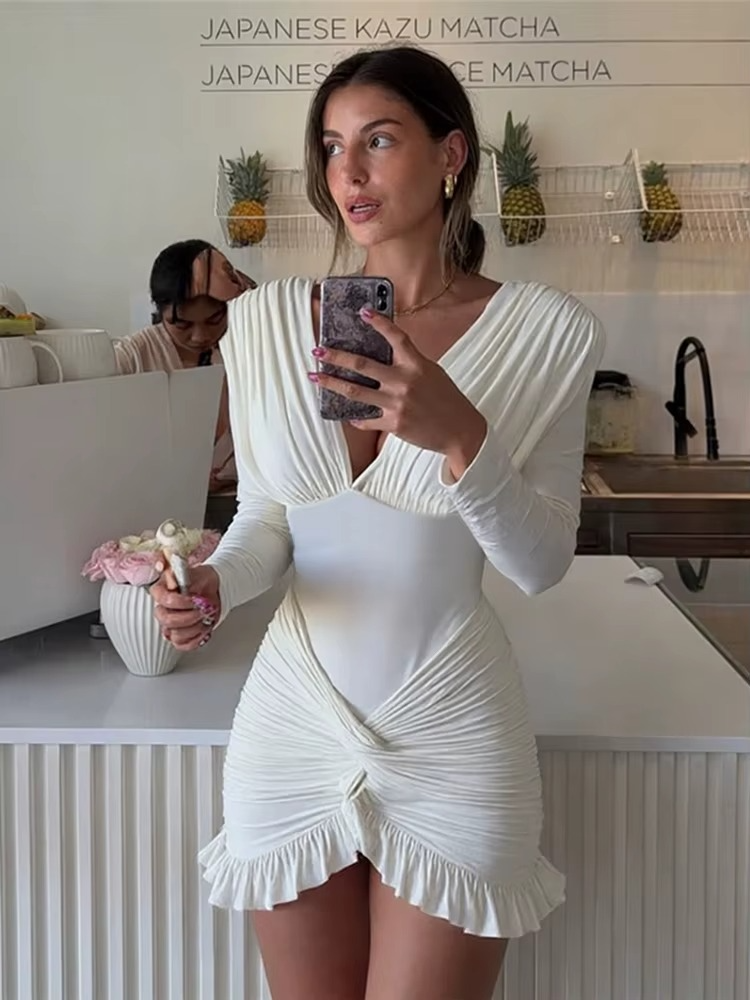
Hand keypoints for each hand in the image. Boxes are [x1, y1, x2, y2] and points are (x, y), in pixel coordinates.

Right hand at [149, 564, 221, 651]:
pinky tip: (204, 628)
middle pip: (167, 621)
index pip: (163, 600)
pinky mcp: (180, 635)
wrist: (215, 589)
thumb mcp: (195, 572)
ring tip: (206, 617)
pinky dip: (196, 639)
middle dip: (190, 616)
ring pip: (176, 635)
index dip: (180, 602)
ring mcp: (170, 625)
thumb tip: (172, 579)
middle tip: (203, 609)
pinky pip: (183, 645)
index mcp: (161, 591)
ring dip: (196, 627)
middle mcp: (163, 609)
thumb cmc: (202, 580)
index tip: (194, 598)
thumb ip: (183, 576)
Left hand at [309, 306, 487, 476]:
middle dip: (336, 357)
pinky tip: (344, 413)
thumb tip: (383, 355)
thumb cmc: (446, 399)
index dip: (379, 323)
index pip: (396, 337)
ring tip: (315, 377)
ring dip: (332, 383)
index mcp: (417, 364)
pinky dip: (354, 417)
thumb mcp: (431, 373)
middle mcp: (405, 381)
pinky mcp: (394, 424)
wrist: (460, 430)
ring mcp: (397, 403)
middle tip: (317, 351)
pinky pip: (366, 419)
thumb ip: (409, 363)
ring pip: (356, 392)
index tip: (363, 312)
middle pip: (363, 365)